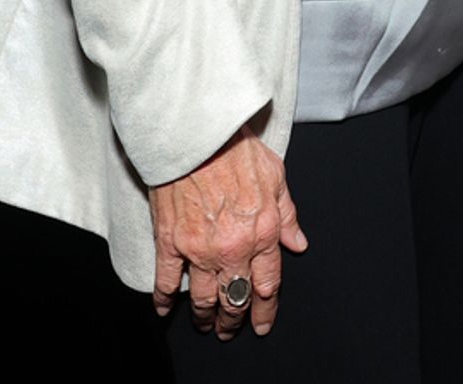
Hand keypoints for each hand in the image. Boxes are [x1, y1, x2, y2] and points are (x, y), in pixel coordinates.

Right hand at [149, 127, 306, 338]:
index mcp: (263, 232)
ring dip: (205, 317)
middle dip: (234, 320)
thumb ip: (288, 215)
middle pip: (236, 298)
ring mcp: (200, 249)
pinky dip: (164, 300)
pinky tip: (164, 309)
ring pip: (204, 299)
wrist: (200, 133)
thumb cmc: (238, 149)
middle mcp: (234, 248)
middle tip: (230, 329)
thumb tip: (298, 243)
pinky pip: (166, 281)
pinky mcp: (171, 242)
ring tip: (206, 324)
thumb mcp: (277, 177)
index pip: (268, 284)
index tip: (262, 322)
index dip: (266, 309)